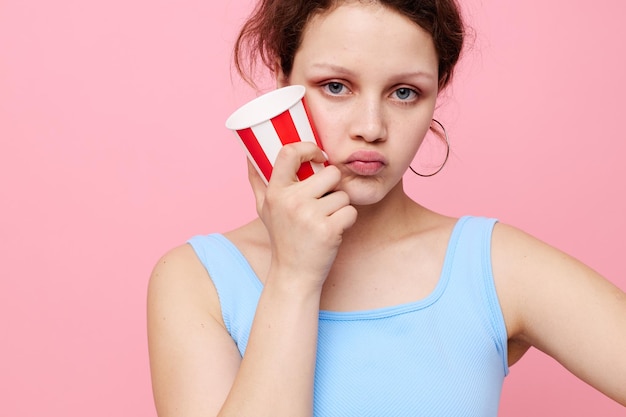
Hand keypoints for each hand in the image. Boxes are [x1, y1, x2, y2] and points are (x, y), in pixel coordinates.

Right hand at [248, 142, 357, 288]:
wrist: (294, 274)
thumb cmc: (282, 238)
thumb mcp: (264, 209)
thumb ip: (258, 180)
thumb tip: (248, 154)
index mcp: (275, 192)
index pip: (289, 152)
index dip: (309, 148)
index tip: (319, 156)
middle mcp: (291, 201)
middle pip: (330, 173)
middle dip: (333, 188)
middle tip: (322, 205)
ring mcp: (309, 215)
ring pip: (343, 194)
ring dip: (339, 207)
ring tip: (324, 221)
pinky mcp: (327, 230)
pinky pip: (350, 211)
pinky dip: (347, 221)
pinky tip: (333, 231)